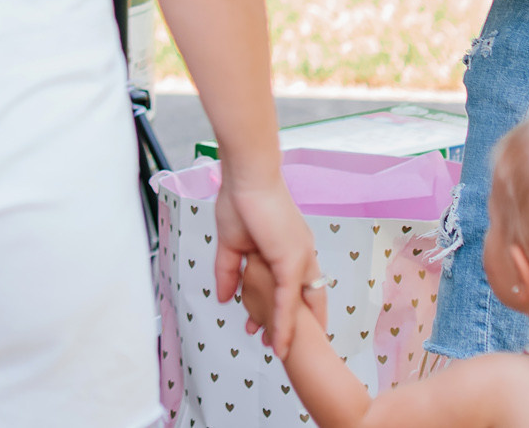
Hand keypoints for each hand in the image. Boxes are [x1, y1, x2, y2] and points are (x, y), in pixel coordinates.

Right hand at [215, 170, 323, 358]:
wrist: (246, 176)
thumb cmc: (240, 199)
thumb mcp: (231, 244)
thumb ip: (229, 272)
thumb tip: (224, 298)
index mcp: (290, 248)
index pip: (295, 285)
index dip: (287, 306)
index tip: (272, 324)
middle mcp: (302, 255)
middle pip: (304, 300)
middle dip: (294, 325)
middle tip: (278, 344)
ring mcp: (300, 259)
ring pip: (297, 306)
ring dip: (288, 331)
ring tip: (279, 352)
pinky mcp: (291, 262)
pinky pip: (288, 301)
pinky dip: (284, 324)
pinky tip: (278, 341)